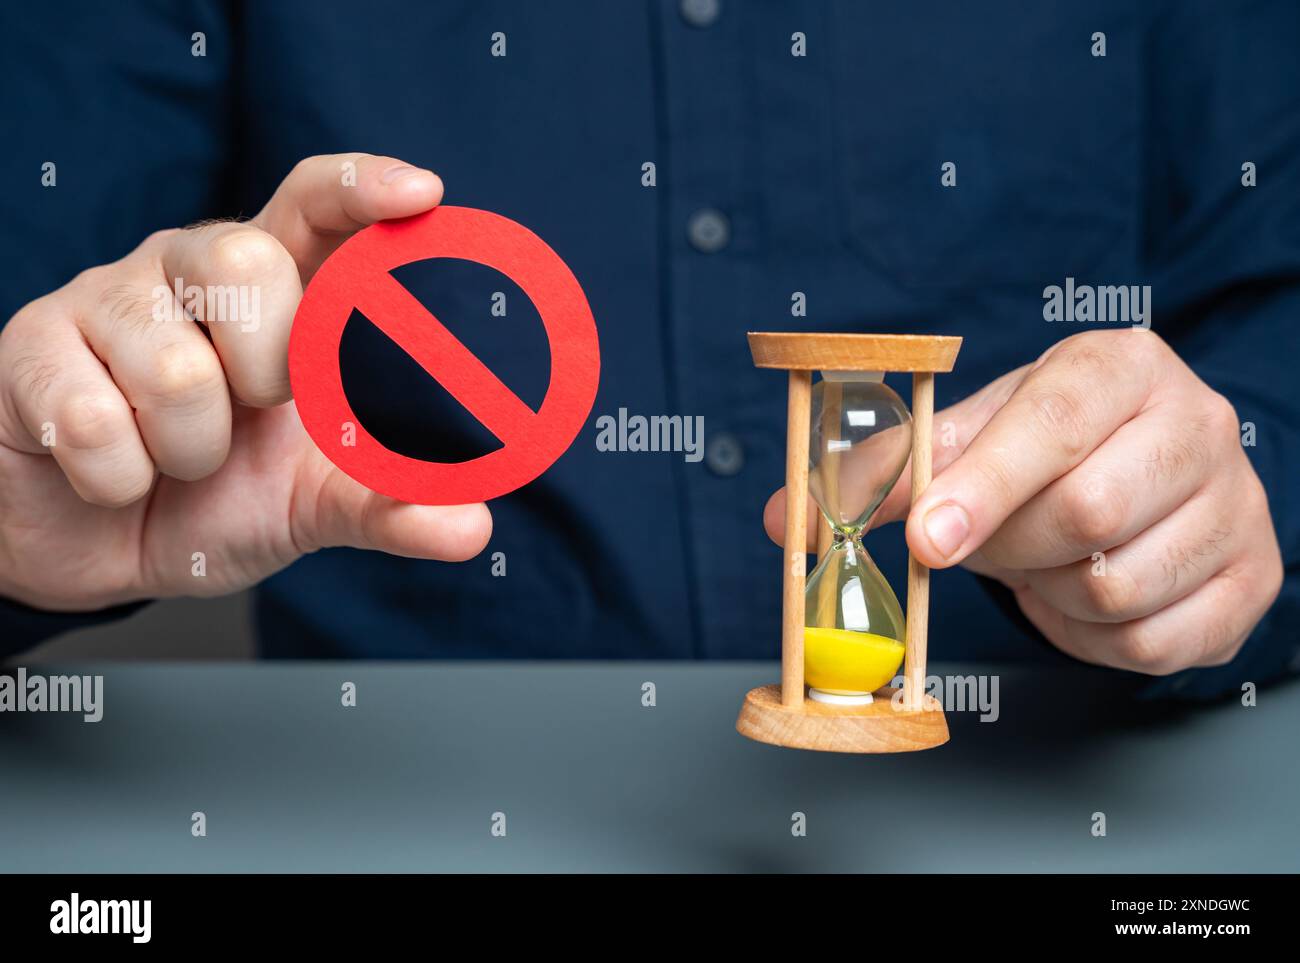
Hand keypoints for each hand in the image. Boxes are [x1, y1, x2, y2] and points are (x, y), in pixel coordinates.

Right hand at [0, 153, 491, 611]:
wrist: (94, 543)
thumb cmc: (216, 495)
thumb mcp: (312, 504)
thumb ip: (388, 505)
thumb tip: (472, 527)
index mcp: (274, 288)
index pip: (315, 203)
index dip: (363, 189)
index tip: (423, 194)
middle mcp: (192, 269)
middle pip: (250, 262)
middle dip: (267, 369)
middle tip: (253, 412)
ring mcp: (107, 298)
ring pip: (174, 367)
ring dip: (190, 450)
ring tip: (179, 459)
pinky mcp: (30, 344)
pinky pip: (90, 419)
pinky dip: (118, 476)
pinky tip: (113, 472)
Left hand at [765, 330, 1282, 675]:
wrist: (1148, 473)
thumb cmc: (1048, 450)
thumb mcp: (973, 436)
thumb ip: (885, 471)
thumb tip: (784, 517)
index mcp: (1121, 367)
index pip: (1054, 422)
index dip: (983, 487)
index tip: (927, 539)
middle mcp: (1198, 425)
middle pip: (1086, 513)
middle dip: (1007, 548)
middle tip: (981, 544)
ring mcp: (1237, 506)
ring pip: (1115, 588)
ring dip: (1046, 595)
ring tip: (1039, 562)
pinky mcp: (1250, 583)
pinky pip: (1150, 643)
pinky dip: (1090, 639)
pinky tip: (1078, 596)